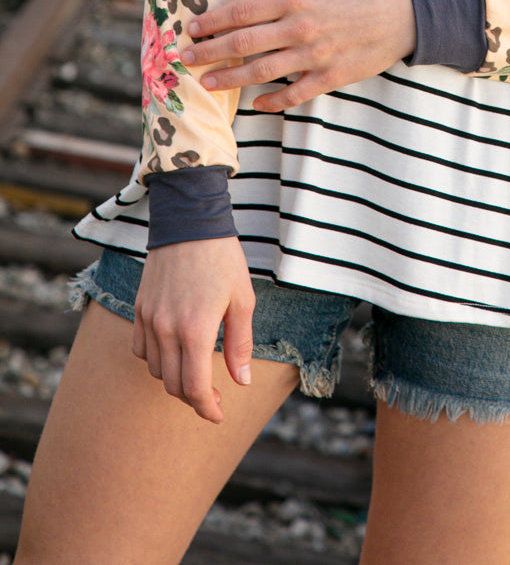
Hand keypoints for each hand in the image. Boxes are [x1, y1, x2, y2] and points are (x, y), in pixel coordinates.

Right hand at [132, 238, 254, 422]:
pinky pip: (141, 349)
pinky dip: (156, 360)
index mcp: (196, 330)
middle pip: (173, 386)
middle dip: (193, 398)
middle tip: (213, 396)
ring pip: (155, 370)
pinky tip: (173, 351)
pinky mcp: (140, 309)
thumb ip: (240, 343)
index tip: (218, 414)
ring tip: (195, 372)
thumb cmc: (222, 259)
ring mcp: (149, 319)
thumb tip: (241, 381)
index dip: (207, 408)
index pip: (195, 388)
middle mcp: (167, 330)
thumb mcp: (242, 299)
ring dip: (174, 379)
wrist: (190, 222)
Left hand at [181, 0, 416, 110]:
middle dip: (209, 52)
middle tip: (184, 59)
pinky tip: (255, 103)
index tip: (192, 27)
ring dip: (229, 79)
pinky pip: (294, 94)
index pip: (243, 11)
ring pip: (261, 72)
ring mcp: (314, 56)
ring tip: (206, 83)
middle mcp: (300, 28)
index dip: (213, 21)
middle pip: (243, 44)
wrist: (407, 15)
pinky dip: (272, 101)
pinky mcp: (330, 77)